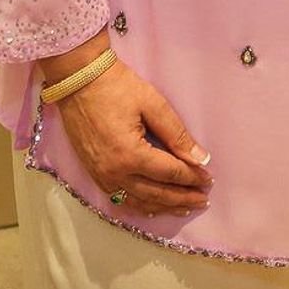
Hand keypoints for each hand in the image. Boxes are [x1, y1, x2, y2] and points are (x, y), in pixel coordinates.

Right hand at [54, 57, 212, 216]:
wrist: (79, 82)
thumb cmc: (118, 87)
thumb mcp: (153, 104)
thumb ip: (177, 134)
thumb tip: (201, 158)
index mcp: (131, 155)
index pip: (170, 173)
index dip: (192, 177)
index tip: (209, 179)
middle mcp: (115, 173)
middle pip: (157, 193)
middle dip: (183, 197)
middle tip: (203, 199)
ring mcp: (102, 177)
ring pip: (139, 202)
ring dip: (164, 206)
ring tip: (185, 206)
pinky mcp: (95, 174)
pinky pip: (121, 199)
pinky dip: (141, 205)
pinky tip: (153, 207)